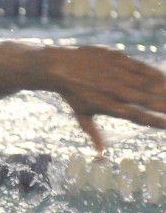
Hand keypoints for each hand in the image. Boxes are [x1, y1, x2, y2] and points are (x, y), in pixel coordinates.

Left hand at [45, 46, 165, 151]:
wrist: (58, 67)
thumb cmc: (71, 93)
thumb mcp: (81, 115)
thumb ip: (94, 133)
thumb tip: (100, 152)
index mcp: (108, 106)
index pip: (137, 116)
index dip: (155, 121)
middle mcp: (115, 91)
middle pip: (148, 100)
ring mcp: (118, 74)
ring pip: (148, 83)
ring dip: (165, 90)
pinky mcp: (119, 59)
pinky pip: (143, 68)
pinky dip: (157, 74)